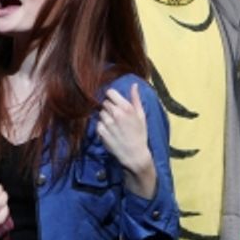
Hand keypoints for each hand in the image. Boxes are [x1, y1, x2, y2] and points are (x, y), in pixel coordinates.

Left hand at [97, 83, 156, 197]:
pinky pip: (98, 123)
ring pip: (101, 113)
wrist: (134, 154)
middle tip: (116, 115)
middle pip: (105, 102)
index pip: (110, 92)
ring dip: (105, 117)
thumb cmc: (140, 134)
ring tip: (113, 125)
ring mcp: (108, 123)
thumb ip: (136, 99)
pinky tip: (110, 131)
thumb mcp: (141, 115)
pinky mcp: (101, 132)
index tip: (114, 101)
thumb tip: (134, 85)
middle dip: (109, 107)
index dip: (111, 96)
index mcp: (126, 107)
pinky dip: (102, 126)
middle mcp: (116, 113)